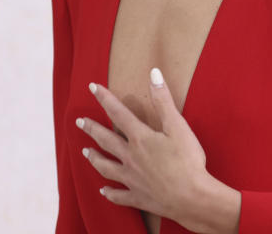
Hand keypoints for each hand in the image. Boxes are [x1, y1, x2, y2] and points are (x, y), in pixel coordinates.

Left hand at [76, 68, 220, 229]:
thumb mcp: (178, 126)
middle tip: (79, 121)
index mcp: (140, 138)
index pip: (118, 113)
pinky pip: (118, 195)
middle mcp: (130, 157)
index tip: (92, 87)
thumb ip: (163, 100)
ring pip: (106, 166)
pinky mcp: (137, 196)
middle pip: (106, 140)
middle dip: (92, 129)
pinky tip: (103, 190)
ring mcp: (131, 178)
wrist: (191, 197)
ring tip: (85, 152)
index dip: (105, 99)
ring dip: (94, 158)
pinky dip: (109, 192)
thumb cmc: (187, 160)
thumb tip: (153, 73)